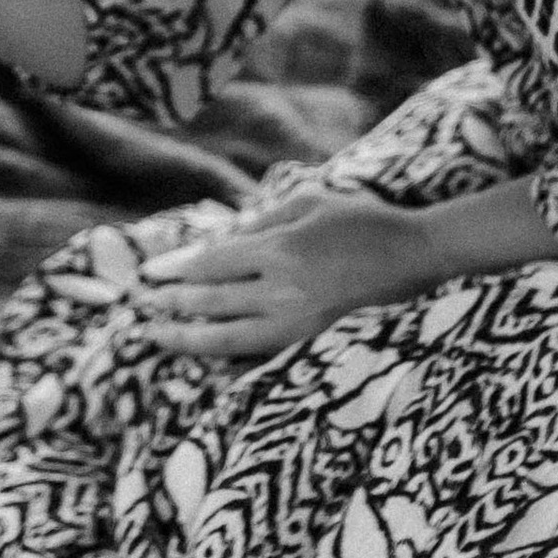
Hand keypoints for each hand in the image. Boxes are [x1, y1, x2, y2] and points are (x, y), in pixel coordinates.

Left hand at [135, 188, 437, 366]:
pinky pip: (259, 353)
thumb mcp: (308, 201)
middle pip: (212, 302)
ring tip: (159, 338)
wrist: (413, 256)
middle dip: (173, 306)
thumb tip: (219, 241)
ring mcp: (297, 320)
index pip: (211, 264)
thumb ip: (261, 220)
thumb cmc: (361, 219)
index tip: (148, 277)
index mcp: (279, 249)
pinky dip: (228, 356)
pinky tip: (207, 356)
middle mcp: (282, 289)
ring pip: (229, 337)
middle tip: (143, 309)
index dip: (175, 272)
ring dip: (189, 338)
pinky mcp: (311, 339)